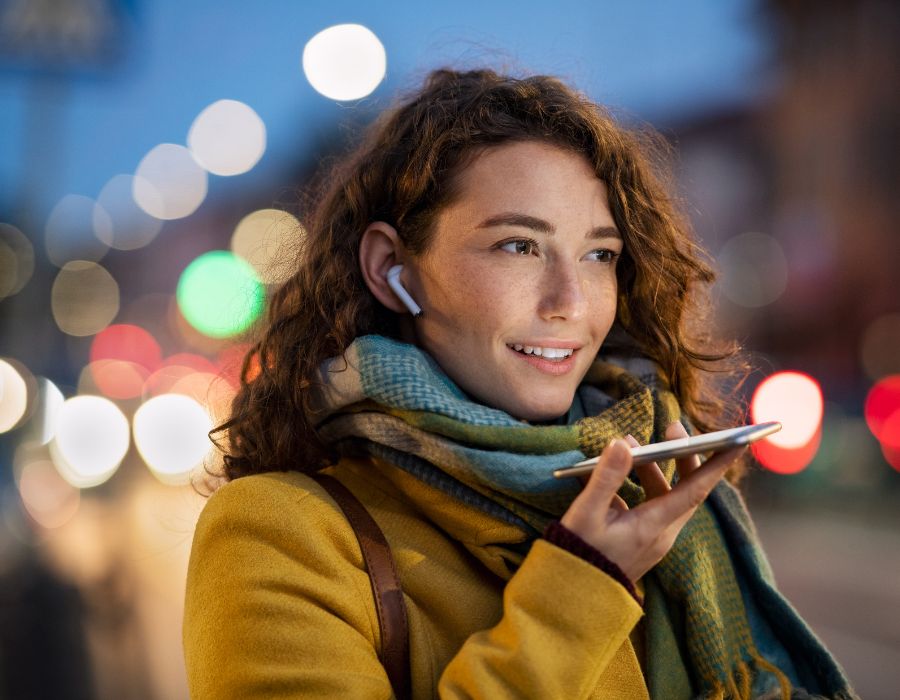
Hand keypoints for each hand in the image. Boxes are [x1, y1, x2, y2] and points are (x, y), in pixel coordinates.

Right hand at [559, 421, 745, 581]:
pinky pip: (651, 505)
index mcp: (654, 525)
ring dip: (653, 467)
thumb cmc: (579, 554)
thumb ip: (606, 477)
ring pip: (666, 495)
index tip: (738, 442)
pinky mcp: (641, 541)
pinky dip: (640, 484)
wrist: (573, 595)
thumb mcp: (587, 513)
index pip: (695, 490)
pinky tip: (615, 474)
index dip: (717, 464)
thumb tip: (622, 443)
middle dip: (683, 455)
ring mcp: (653, 538)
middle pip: (686, 489)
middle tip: (672, 426)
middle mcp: (661, 532)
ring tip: (628, 444)